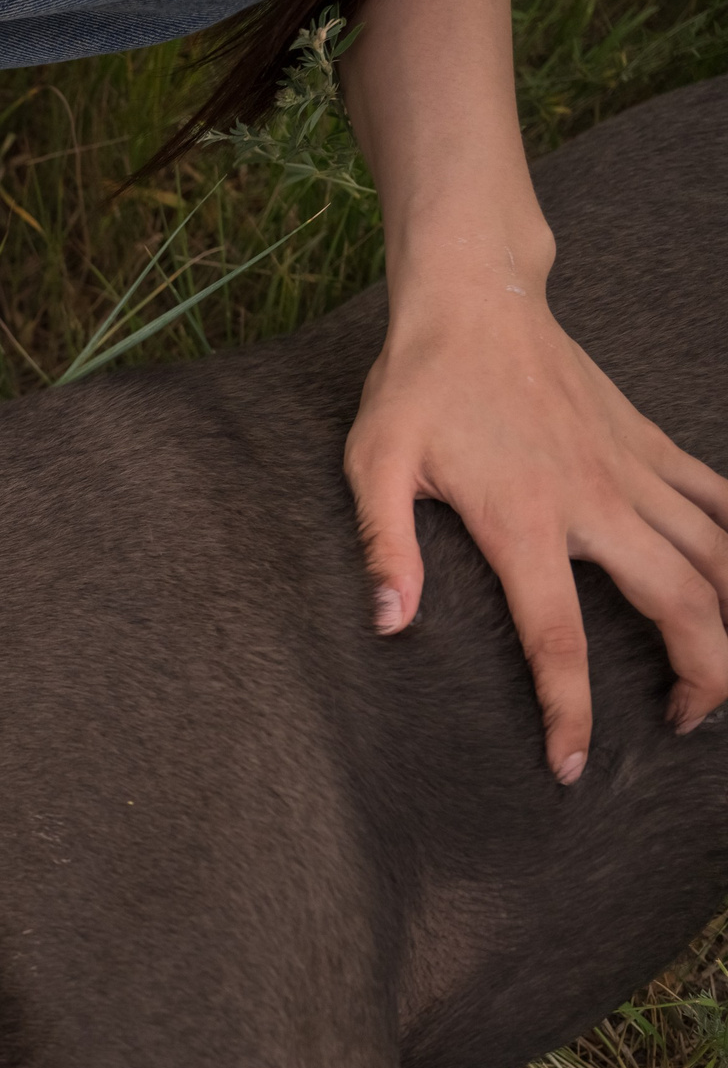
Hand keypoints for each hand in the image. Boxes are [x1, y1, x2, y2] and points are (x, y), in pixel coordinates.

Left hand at [336, 0, 727, 782]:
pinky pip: (718, 501)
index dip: (570, 708)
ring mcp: (631, 471)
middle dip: (703, 672)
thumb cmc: (417, 390)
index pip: (557, 637)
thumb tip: (390, 624)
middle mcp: (593, 501)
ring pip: (718, 556)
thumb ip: (383, 548)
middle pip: (680, 603)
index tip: (573, 766)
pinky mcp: (650, 445)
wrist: (476, 302)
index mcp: (522, 521)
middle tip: (686, 722)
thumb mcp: (374, 467)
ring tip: (715, 670)